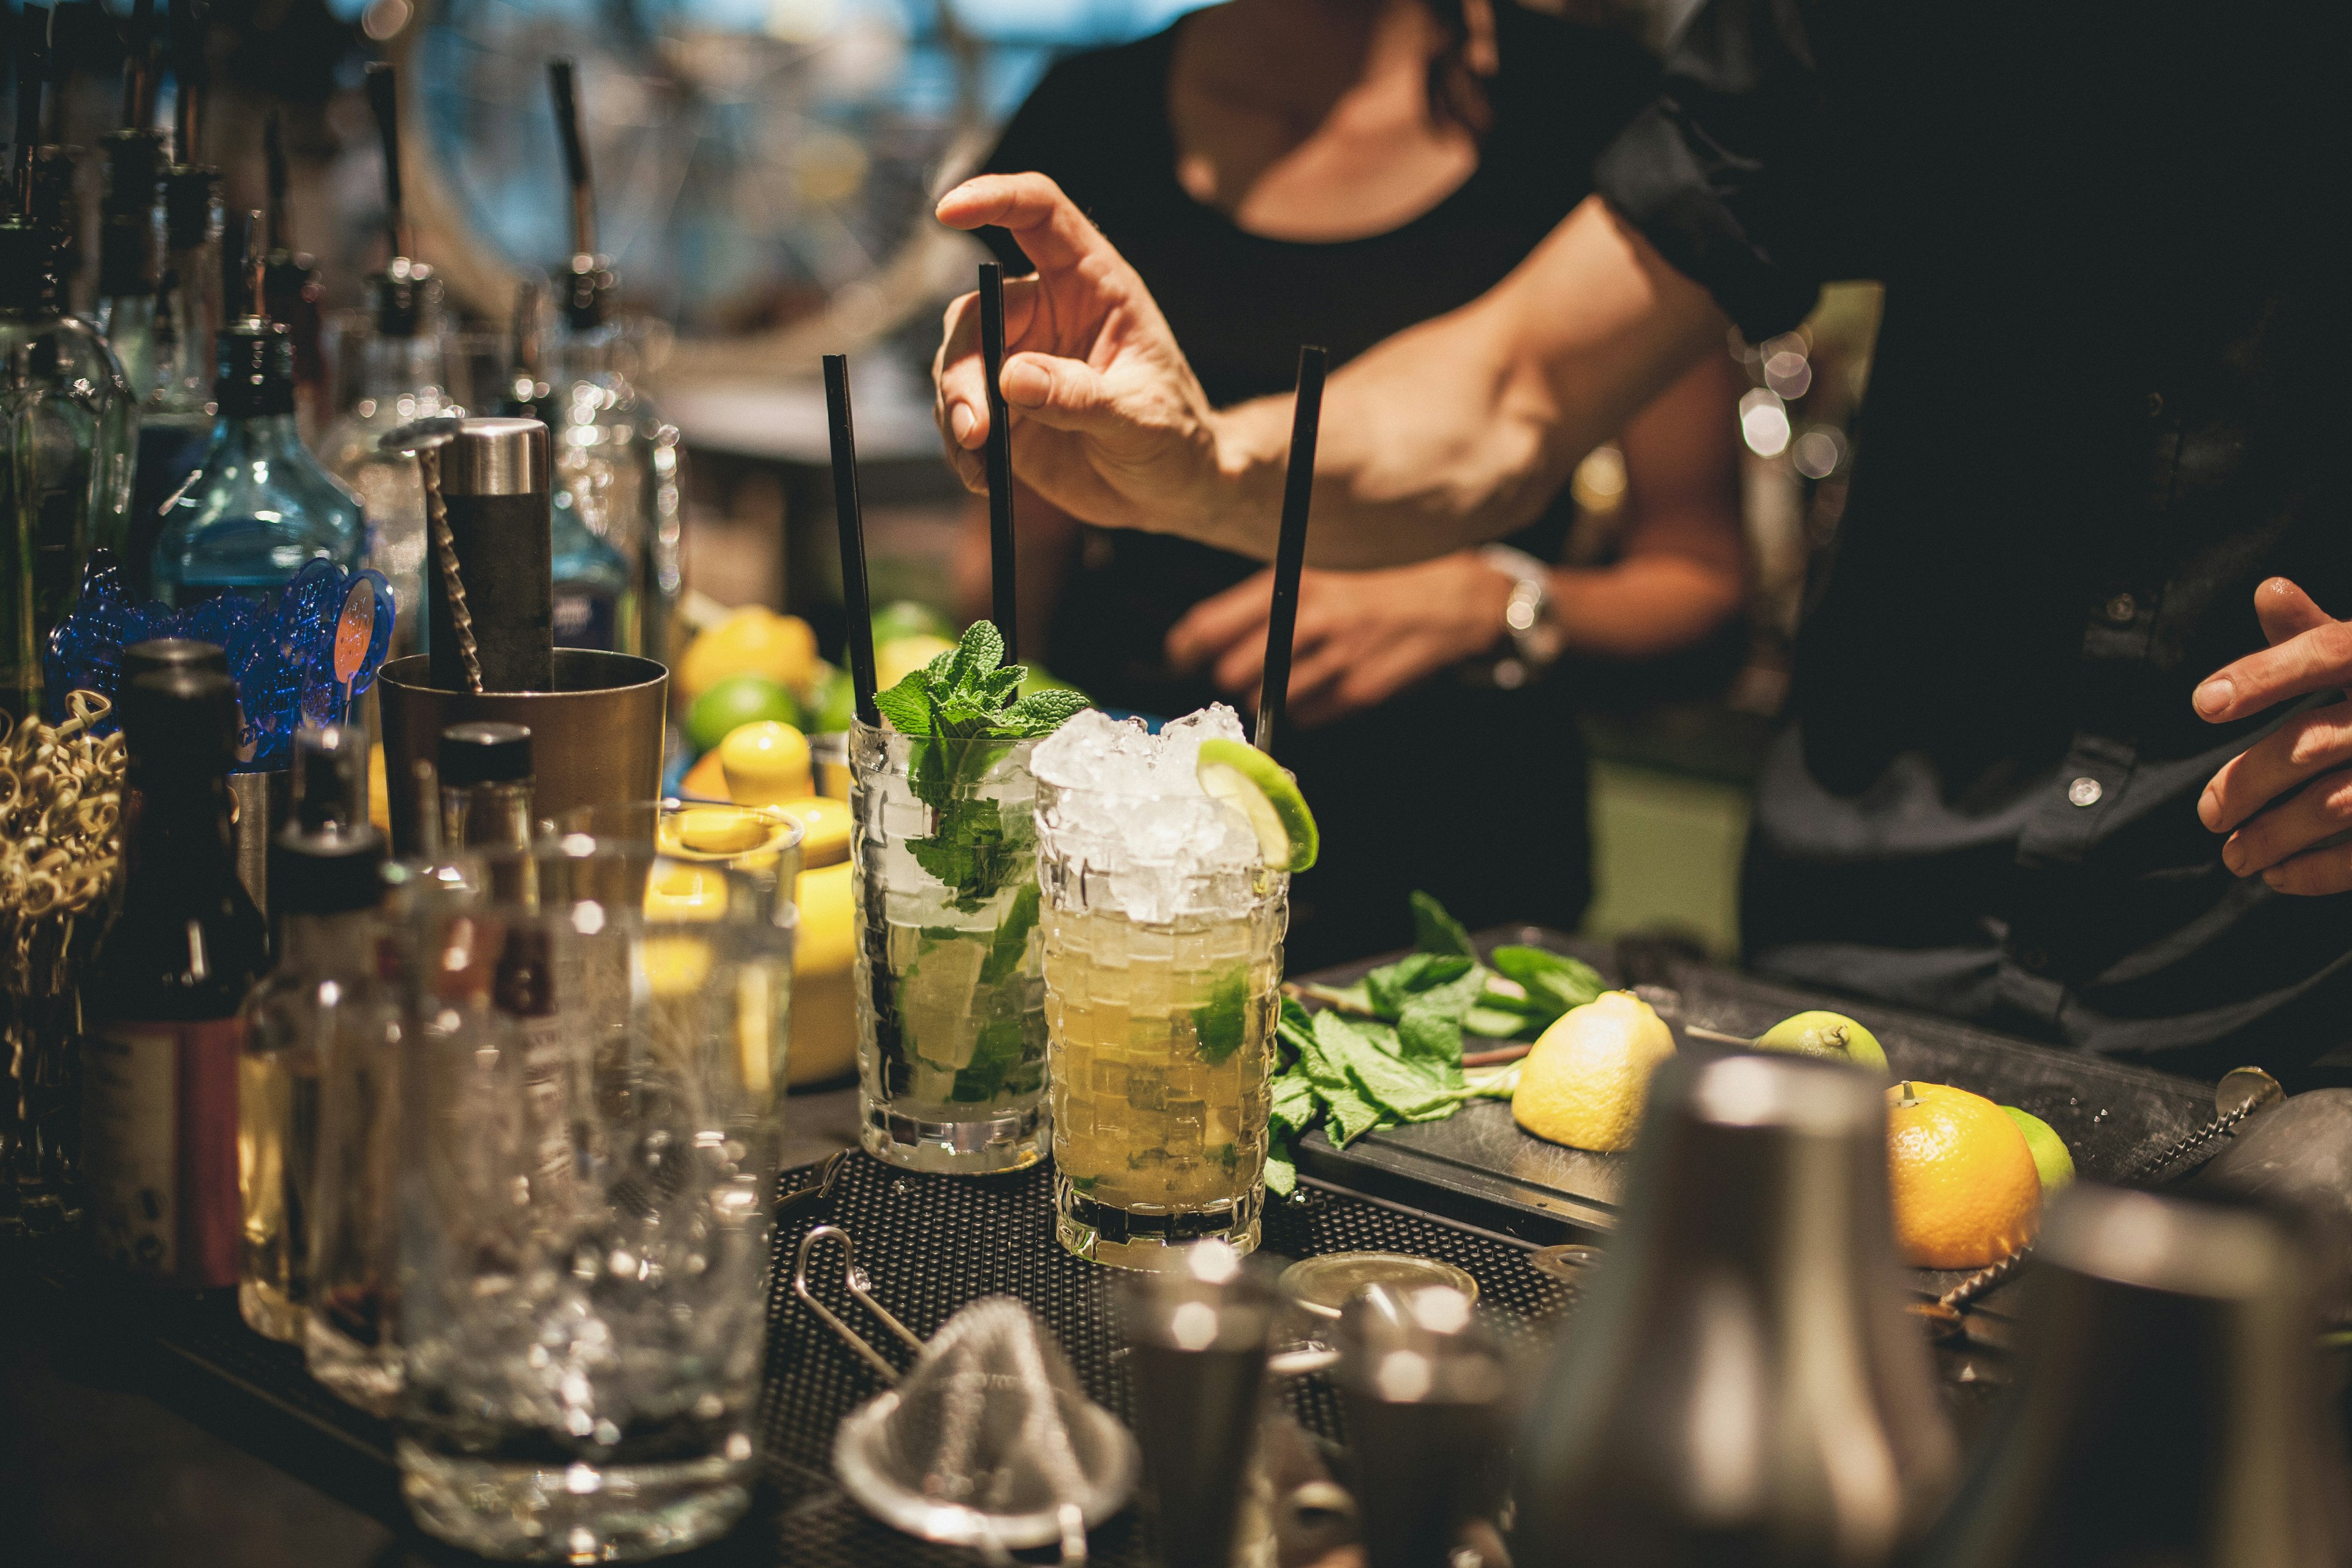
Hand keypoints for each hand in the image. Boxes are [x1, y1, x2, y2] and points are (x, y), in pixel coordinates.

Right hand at [933, 174, 1227, 536]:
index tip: (948, 212)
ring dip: (956, 410)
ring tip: (979, 461)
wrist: (1171, 489)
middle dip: (964, 370)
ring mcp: (1018, 357)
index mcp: (1092, 283)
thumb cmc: (1174, 438)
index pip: (1039, 214)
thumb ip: (1080, 397)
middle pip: (978, 310)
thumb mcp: (1141, 419)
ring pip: (956, 361)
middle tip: (975, 430)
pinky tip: (983, 478)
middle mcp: (1047, 310)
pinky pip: (958, 412)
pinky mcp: (1001, 406)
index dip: (994, 198)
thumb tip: (1011, 376)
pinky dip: (960, 447)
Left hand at [1165, 555, 1513, 727]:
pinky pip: (1306, 716)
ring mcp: (1337, 658)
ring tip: (1284, 681)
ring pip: (1267, 701)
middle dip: (1229, 680)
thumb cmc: (1369, 587)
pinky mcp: (1358, 690)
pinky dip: (1302, 710)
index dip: (1186, 648)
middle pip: (1233, 673)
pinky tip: (1320, 689)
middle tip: (1236, 676)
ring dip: (1266, 699)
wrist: (1446, 604)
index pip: (1213, 625)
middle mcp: (1312, 619)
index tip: (1180, 657)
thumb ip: (1265, 602)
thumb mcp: (1316, 576)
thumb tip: (1208, 641)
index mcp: (1294, 584)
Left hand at [2195, 578, 2351, 892]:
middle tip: (2207, 814)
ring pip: (2335, 803)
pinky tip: (2277, 876)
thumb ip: (2318, 632)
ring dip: (2273, 835)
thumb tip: (2267, 590)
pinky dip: (2318, 869)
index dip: (2265, 675)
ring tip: (2232, 855)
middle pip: (2314, 741)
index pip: (2329, 650)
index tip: (2202, 703)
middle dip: (2250, 780)